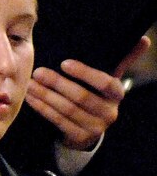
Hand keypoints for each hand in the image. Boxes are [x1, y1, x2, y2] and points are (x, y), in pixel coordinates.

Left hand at [25, 36, 148, 150]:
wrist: (89, 126)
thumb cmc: (96, 93)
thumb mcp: (108, 76)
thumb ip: (123, 58)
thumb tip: (144, 39)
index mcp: (116, 94)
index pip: (105, 83)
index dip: (85, 73)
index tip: (64, 63)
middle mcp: (109, 112)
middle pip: (82, 97)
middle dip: (57, 83)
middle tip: (37, 71)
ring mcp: (95, 127)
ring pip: (68, 110)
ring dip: (46, 96)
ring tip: (30, 83)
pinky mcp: (80, 136)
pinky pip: (59, 121)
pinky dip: (43, 108)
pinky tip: (31, 98)